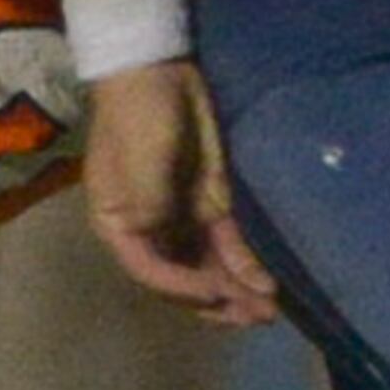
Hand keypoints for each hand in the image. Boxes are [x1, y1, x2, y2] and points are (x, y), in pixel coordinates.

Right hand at [81, 59, 278, 326]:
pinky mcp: (212, 204)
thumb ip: (152, 212)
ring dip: (238, 291)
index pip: (151, 273)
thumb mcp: (138, 167)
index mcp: (121, 227)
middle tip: (254, 318)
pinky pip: (230, 244)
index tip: (215, 291)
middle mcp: (152, 232)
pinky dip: (247, 265)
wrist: (157, 71)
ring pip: (211, 268)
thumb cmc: (136, 118)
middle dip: (219, 302)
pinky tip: (267, 283)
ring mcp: (184, 219)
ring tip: (268, 312)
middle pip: (184, 280)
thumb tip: (174, 251)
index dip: (184, 289)